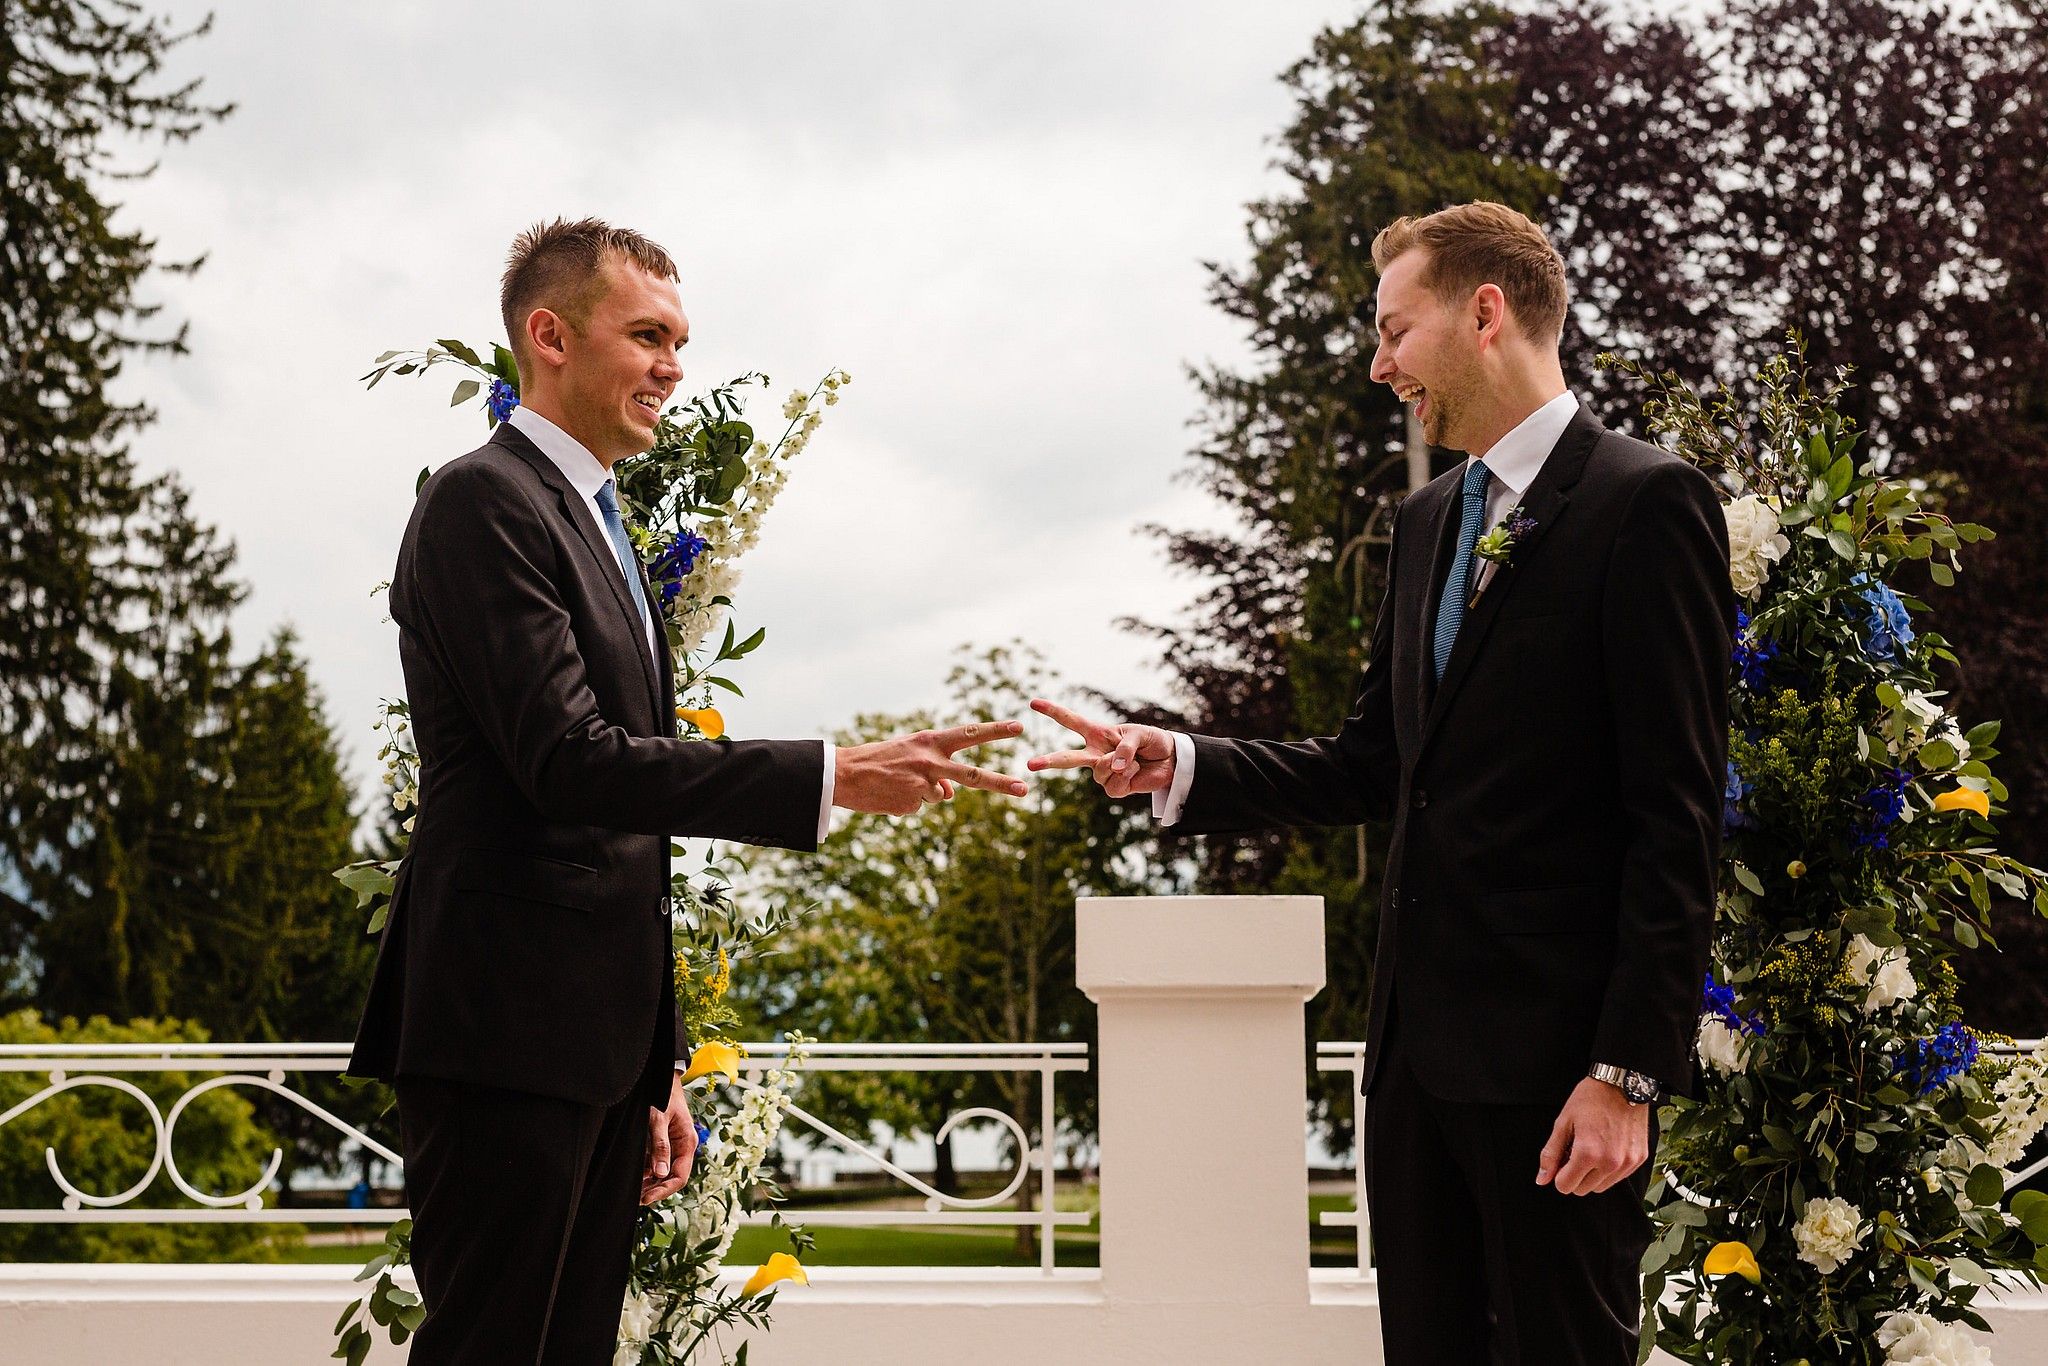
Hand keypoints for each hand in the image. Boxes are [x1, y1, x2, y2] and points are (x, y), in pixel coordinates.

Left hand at [641, 1073, 697, 1205]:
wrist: (661, 1078)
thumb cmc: (663, 1096)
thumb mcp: (659, 1120)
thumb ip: (660, 1146)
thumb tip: (660, 1173)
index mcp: (687, 1143)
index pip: (679, 1176)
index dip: (663, 1190)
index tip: (646, 1197)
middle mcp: (681, 1147)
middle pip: (671, 1177)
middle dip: (655, 1189)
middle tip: (636, 1198)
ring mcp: (671, 1146)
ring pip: (661, 1171)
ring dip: (648, 1182)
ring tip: (632, 1190)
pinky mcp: (661, 1142)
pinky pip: (654, 1162)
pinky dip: (645, 1170)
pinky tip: (633, 1176)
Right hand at [834, 720, 1028, 815]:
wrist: (844, 774)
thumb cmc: (879, 760)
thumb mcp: (911, 754)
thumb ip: (936, 768)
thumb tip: (950, 794)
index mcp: (930, 741)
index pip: (969, 733)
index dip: (995, 731)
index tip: (1018, 727)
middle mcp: (930, 761)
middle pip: (973, 775)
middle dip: (1001, 783)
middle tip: (1024, 789)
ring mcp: (923, 784)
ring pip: (940, 796)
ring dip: (923, 793)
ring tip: (898, 783)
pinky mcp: (912, 803)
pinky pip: (920, 806)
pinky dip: (907, 802)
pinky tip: (890, 794)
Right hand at [1025, 699, 1176, 798]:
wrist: (1170, 761)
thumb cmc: (1152, 741)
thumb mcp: (1140, 735)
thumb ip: (1124, 748)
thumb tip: (1112, 767)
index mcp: (1098, 734)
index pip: (1071, 721)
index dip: (1052, 711)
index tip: (1032, 703)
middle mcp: (1095, 754)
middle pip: (1067, 758)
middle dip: (1048, 761)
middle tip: (1030, 765)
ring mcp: (1103, 772)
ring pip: (1099, 772)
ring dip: (1121, 765)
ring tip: (1134, 761)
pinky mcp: (1114, 788)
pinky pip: (1113, 785)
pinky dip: (1128, 777)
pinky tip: (1135, 772)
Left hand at [1535, 1076, 1650, 1195]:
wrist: (1622, 1084)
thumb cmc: (1592, 1098)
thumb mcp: (1563, 1122)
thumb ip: (1550, 1153)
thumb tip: (1542, 1178)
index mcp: (1588, 1154)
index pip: (1566, 1186)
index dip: (1559, 1174)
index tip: (1561, 1161)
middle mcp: (1610, 1163)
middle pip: (1583, 1189)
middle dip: (1575, 1176)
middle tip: (1575, 1153)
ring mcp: (1627, 1163)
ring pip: (1602, 1186)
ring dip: (1592, 1175)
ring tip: (1591, 1150)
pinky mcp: (1640, 1159)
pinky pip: (1619, 1177)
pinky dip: (1609, 1170)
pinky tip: (1606, 1149)